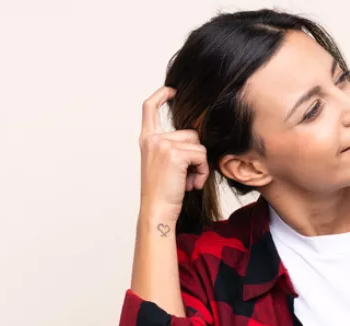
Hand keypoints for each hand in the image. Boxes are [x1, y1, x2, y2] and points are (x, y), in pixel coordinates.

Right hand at [138, 86, 209, 221]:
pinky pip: (202, 156)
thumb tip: (197, 137)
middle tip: (186, 177)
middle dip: (196, 155)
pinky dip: (202, 171)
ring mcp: (162, 144)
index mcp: (147, 140)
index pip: (149, 108)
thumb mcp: (165, 164)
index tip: (172, 90)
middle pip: (191, 133)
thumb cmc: (164, 192)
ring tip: (188, 181)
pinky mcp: (175, 153)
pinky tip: (192, 184)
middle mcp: (152, 138)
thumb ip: (174, 147)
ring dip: (200, 165)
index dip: (161, 96)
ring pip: (199, 145)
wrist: (157, 210)